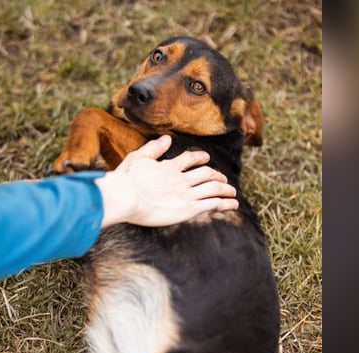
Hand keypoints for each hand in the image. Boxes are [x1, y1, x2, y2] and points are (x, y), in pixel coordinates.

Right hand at [95, 136, 237, 227]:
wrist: (126, 197)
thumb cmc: (126, 179)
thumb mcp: (138, 157)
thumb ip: (154, 148)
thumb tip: (166, 138)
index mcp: (169, 167)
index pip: (189, 159)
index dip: (200, 158)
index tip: (206, 158)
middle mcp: (181, 179)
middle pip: (206, 174)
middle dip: (217, 176)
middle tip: (223, 179)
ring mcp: (186, 193)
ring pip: (213, 188)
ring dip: (225, 190)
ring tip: (232, 193)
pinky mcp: (188, 209)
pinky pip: (212, 204)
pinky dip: (224, 204)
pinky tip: (232, 205)